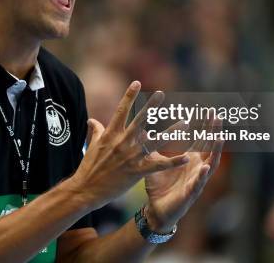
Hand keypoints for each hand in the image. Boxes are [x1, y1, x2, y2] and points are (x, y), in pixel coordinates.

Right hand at [68, 81, 189, 210]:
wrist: (86, 189)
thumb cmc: (89, 167)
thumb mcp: (92, 146)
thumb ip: (96, 130)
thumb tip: (91, 120)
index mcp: (111, 134)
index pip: (121, 111)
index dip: (129, 96)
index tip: (136, 83)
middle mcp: (122, 142)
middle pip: (140, 121)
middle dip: (151, 107)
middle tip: (161, 94)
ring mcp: (131, 157)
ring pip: (155, 141)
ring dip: (172, 131)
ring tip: (185, 122)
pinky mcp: (137, 171)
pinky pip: (159, 165)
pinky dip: (174, 162)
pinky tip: (187, 157)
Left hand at [143, 119, 222, 231]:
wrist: (157, 210)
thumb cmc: (158, 185)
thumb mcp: (154, 162)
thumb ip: (151, 147)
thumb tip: (141, 131)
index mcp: (189, 159)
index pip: (200, 139)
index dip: (204, 125)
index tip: (208, 110)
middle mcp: (196, 167)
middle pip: (209, 147)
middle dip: (214, 132)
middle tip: (218, 117)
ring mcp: (196, 180)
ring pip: (210, 163)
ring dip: (215, 151)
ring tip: (219, 137)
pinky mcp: (191, 193)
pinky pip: (198, 183)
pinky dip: (202, 175)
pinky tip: (206, 167)